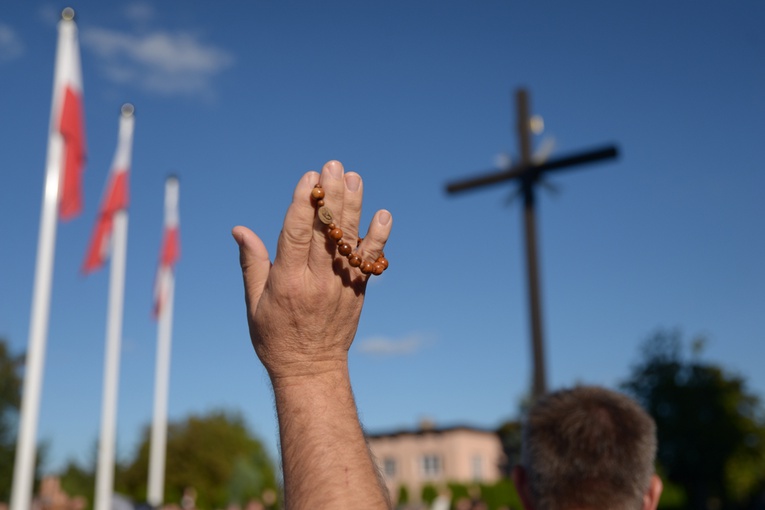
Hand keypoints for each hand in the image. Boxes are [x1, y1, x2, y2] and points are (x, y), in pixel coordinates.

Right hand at [233, 160, 391, 380]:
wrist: (311, 368)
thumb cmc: (274, 336)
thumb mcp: (254, 303)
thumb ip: (252, 263)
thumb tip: (240, 229)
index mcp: (287, 282)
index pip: (296, 234)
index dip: (302, 204)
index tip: (308, 178)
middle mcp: (316, 281)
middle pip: (326, 231)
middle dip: (330, 196)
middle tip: (334, 166)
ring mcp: (341, 286)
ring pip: (348, 240)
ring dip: (353, 207)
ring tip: (355, 178)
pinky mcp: (358, 291)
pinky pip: (369, 261)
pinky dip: (378, 238)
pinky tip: (383, 215)